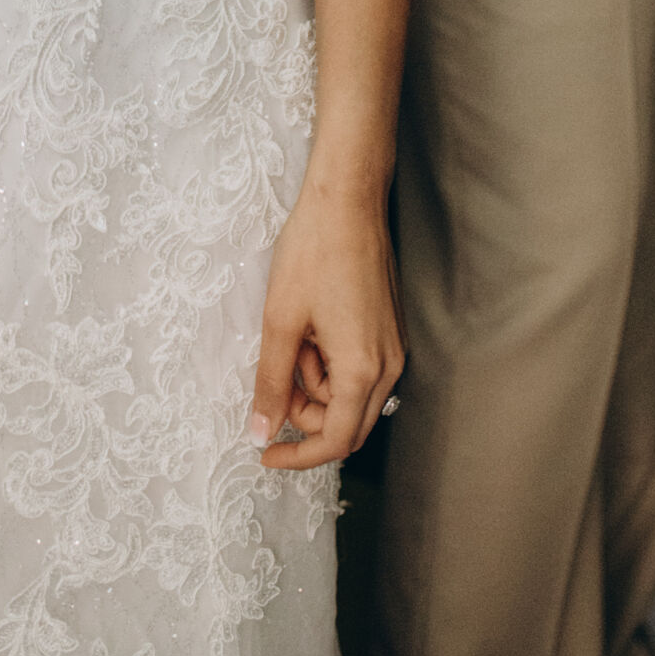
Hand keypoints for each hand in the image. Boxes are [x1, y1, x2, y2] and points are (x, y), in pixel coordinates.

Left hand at [247, 172, 404, 470]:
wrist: (347, 199)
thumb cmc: (313, 252)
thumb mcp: (281, 320)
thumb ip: (271, 382)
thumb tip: (261, 432)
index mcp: (363, 370)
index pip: (335, 441)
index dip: (298, 456)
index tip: (264, 454)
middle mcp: (389, 366)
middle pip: (347, 424)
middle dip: (305, 417)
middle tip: (274, 381)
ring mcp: (393, 348)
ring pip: (351, 396)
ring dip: (315, 384)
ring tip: (294, 335)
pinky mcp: (389, 331)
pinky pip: (359, 369)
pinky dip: (329, 364)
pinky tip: (311, 327)